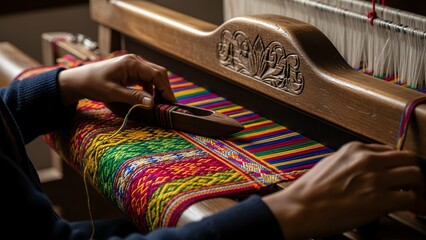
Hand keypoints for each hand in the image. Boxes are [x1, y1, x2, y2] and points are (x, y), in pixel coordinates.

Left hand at [57, 54, 176, 106]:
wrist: (78, 80)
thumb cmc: (93, 84)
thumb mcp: (113, 93)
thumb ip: (134, 97)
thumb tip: (152, 103)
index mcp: (131, 63)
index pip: (156, 74)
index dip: (166, 89)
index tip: (171, 102)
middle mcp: (135, 61)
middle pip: (158, 73)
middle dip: (165, 89)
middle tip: (168, 105)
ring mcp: (133, 65)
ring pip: (154, 76)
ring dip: (158, 89)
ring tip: (160, 104)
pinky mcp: (131, 71)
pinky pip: (146, 79)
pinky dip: (151, 89)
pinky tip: (149, 99)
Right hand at [262, 141, 425, 238]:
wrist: (302, 207)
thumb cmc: (310, 191)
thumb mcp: (329, 164)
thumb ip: (350, 162)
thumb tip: (364, 170)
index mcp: (354, 149)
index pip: (389, 150)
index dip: (397, 163)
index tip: (399, 171)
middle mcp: (368, 160)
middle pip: (407, 158)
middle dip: (414, 172)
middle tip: (415, 183)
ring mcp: (375, 179)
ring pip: (415, 175)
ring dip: (419, 187)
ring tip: (418, 196)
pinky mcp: (380, 200)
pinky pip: (411, 198)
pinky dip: (418, 204)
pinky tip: (415, 208)